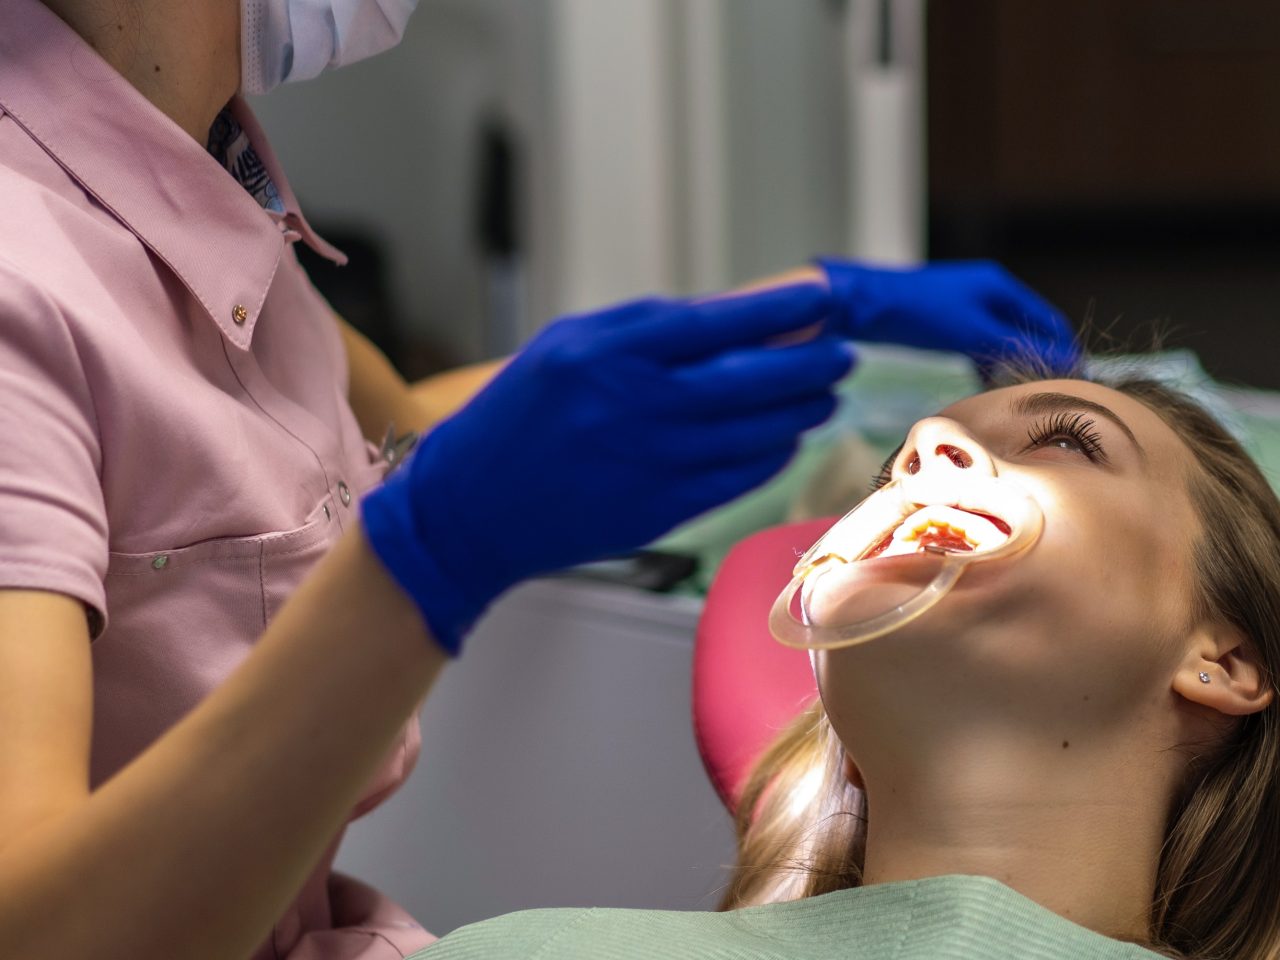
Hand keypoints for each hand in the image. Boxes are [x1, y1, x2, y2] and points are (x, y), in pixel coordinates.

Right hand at [360, 284, 853, 653]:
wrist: (470, 509)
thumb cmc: (513, 418)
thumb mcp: (566, 345)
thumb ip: (644, 327)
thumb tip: (728, 318)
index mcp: (610, 354)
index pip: (719, 322)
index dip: (780, 311)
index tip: (818, 299)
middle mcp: (637, 408)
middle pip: (752, 381)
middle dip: (809, 364)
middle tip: (839, 353)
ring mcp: (652, 464)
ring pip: (755, 434)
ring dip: (799, 412)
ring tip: (822, 395)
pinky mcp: (660, 511)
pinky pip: (737, 480)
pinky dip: (770, 457)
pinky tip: (785, 440)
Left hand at [818, 257, 1077, 375]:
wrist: (864, 306)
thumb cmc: (918, 313)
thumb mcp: (972, 331)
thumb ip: (1015, 346)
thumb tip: (1063, 360)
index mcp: (1000, 286)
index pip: (1048, 319)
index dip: (1065, 349)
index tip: (1076, 379)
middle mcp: (988, 291)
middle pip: (1027, 328)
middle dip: (1039, 358)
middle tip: (1049, 391)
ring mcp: (966, 305)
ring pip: (1001, 338)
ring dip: (1011, 363)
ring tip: (1020, 392)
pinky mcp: (946, 321)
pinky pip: (978, 343)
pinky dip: (986, 362)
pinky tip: (985, 383)